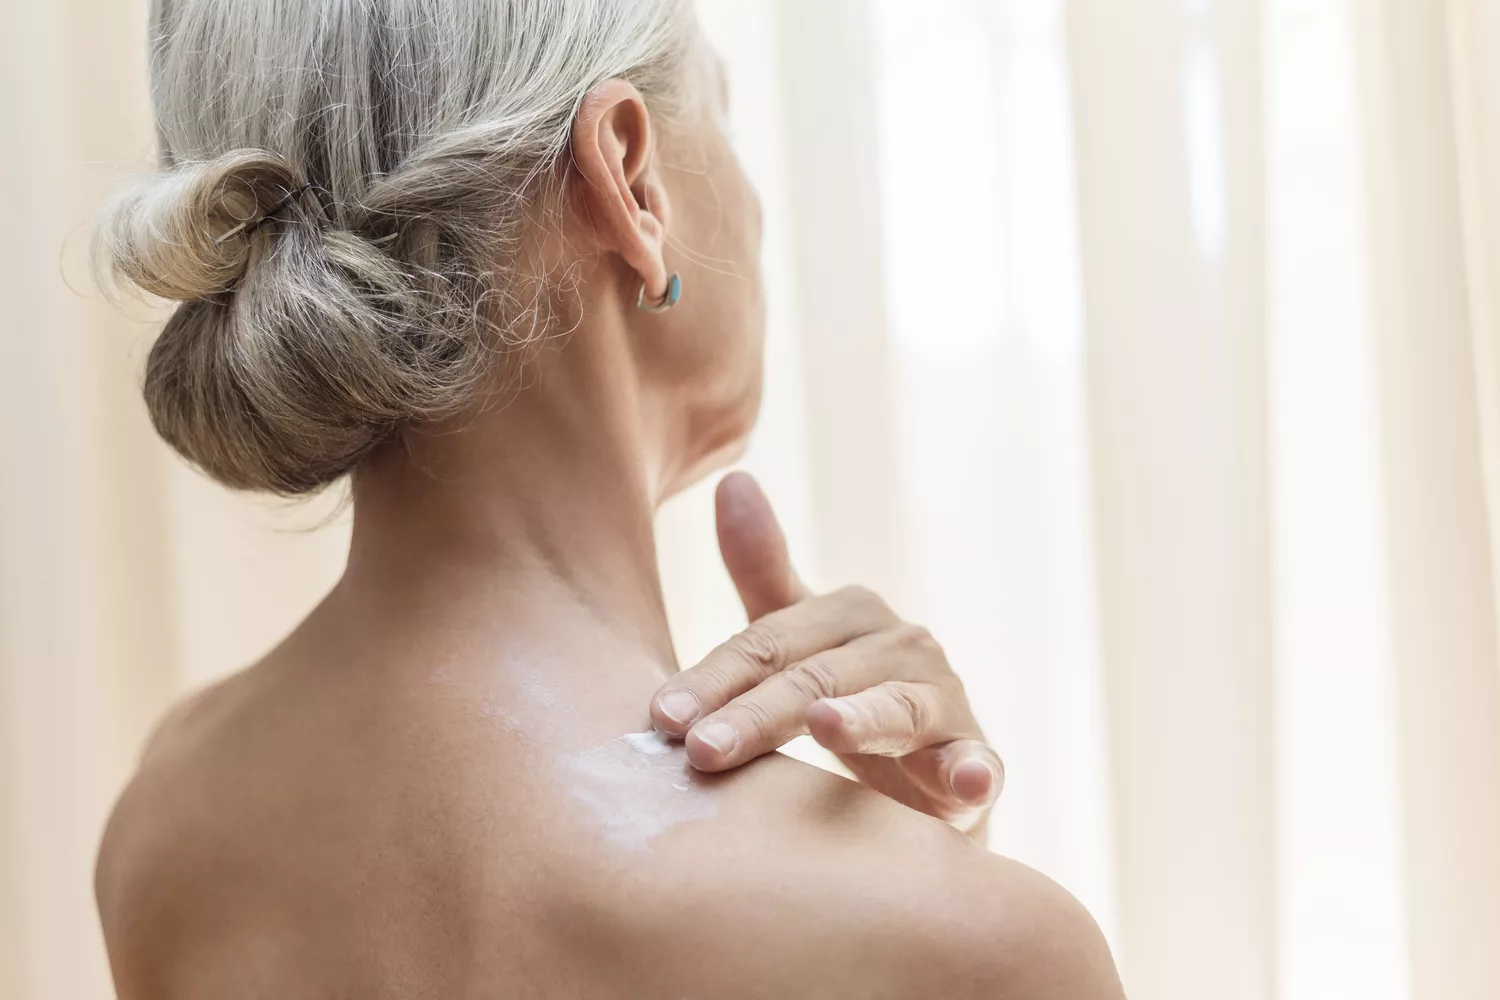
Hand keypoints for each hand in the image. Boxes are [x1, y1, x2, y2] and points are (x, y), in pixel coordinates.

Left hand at [649, 472, 1003, 830]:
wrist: (927, 777)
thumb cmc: (846, 699)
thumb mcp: (798, 639)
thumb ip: (762, 570)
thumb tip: (732, 478)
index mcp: (851, 612)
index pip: (767, 643)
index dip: (713, 679)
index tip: (661, 716)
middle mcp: (903, 644)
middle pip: (816, 678)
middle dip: (756, 714)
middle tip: (701, 750)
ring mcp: (944, 700)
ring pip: (894, 711)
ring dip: (862, 721)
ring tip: (826, 726)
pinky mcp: (977, 762)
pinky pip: (976, 766)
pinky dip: (973, 772)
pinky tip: (967, 785)